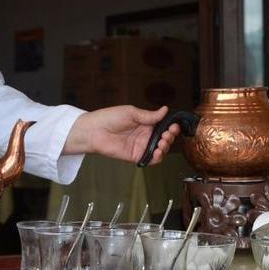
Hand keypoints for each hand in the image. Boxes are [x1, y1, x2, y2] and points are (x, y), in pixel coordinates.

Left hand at [63, 106, 179, 165]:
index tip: (173, 125)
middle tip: (168, 133)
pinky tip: (158, 151)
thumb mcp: (131, 112)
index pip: (163, 126)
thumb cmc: (109, 118)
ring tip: (163, 142)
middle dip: (170, 137)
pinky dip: (158, 157)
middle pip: (164, 138)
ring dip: (166, 146)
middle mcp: (145, 135)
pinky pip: (151, 159)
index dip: (171, 126)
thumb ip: (149, 115)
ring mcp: (141, 146)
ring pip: (160, 149)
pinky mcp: (136, 156)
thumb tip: (165, 110)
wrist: (94, 130)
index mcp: (145, 123)